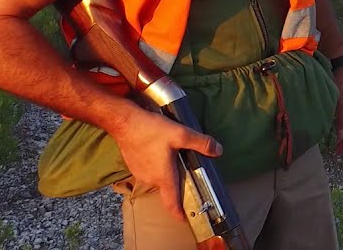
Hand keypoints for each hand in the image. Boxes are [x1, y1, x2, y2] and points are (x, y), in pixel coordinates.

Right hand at [111, 107, 222, 222]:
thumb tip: (218, 151)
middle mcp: (151, 180)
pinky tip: (161, 151)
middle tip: (188, 170)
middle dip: (178, 183)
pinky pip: (150, 171)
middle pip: (168, 188)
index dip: (179, 213)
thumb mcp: (181, 134)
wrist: (124, 122)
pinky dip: (157, 166)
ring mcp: (140, 174)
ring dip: (167, 172)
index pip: (171, 203)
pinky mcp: (134, 166)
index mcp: (163, 177)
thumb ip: (201, 143)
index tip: (186, 219)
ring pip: (158, 178)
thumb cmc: (151, 130)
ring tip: (175, 157)